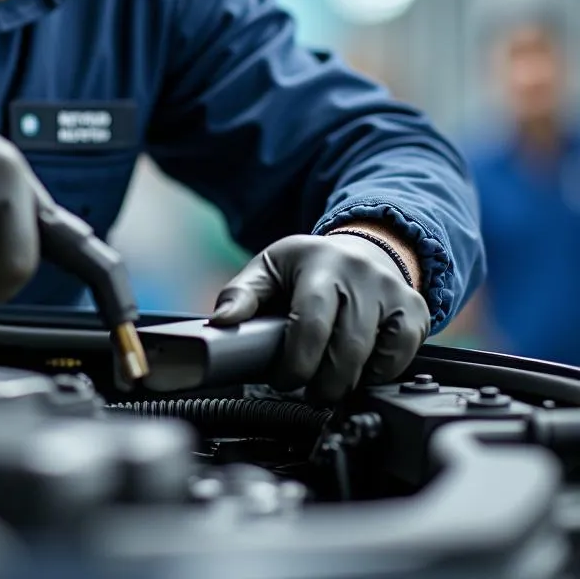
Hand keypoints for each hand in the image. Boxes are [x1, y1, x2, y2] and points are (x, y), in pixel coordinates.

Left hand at [208, 233, 429, 401]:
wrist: (365, 249)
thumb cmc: (311, 266)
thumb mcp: (270, 268)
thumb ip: (242, 294)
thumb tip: (221, 321)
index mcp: (319, 262)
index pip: (311, 321)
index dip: (296, 361)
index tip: (283, 379)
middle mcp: (361, 274)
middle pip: (344, 348)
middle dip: (320, 382)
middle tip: (306, 388)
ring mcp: (393, 292)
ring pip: (372, 359)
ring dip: (345, 383)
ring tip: (327, 382)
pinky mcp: (416, 312)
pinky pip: (399, 360)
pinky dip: (377, 374)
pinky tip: (359, 368)